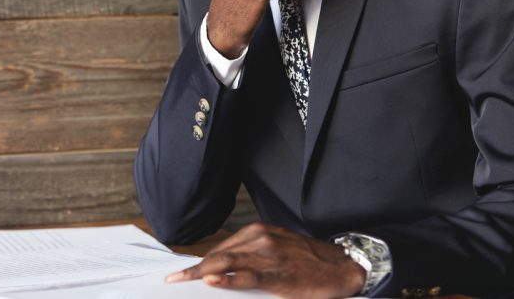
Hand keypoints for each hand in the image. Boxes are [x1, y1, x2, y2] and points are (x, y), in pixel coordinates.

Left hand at [165, 223, 365, 297]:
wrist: (340, 267)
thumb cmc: (306, 260)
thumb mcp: (278, 247)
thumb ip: (252, 254)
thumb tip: (222, 269)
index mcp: (259, 232)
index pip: (222, 248)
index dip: (200, 260)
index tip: (180, 270)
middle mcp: (261, 240)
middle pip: (219, 255)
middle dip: (194, 268)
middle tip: (173, 279)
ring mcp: (269, 256)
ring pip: (228, 264)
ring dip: (202, 273)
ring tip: (182, 281)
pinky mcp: (278, 274)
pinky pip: (248, 277)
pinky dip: (229, 279)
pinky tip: (213, 282)